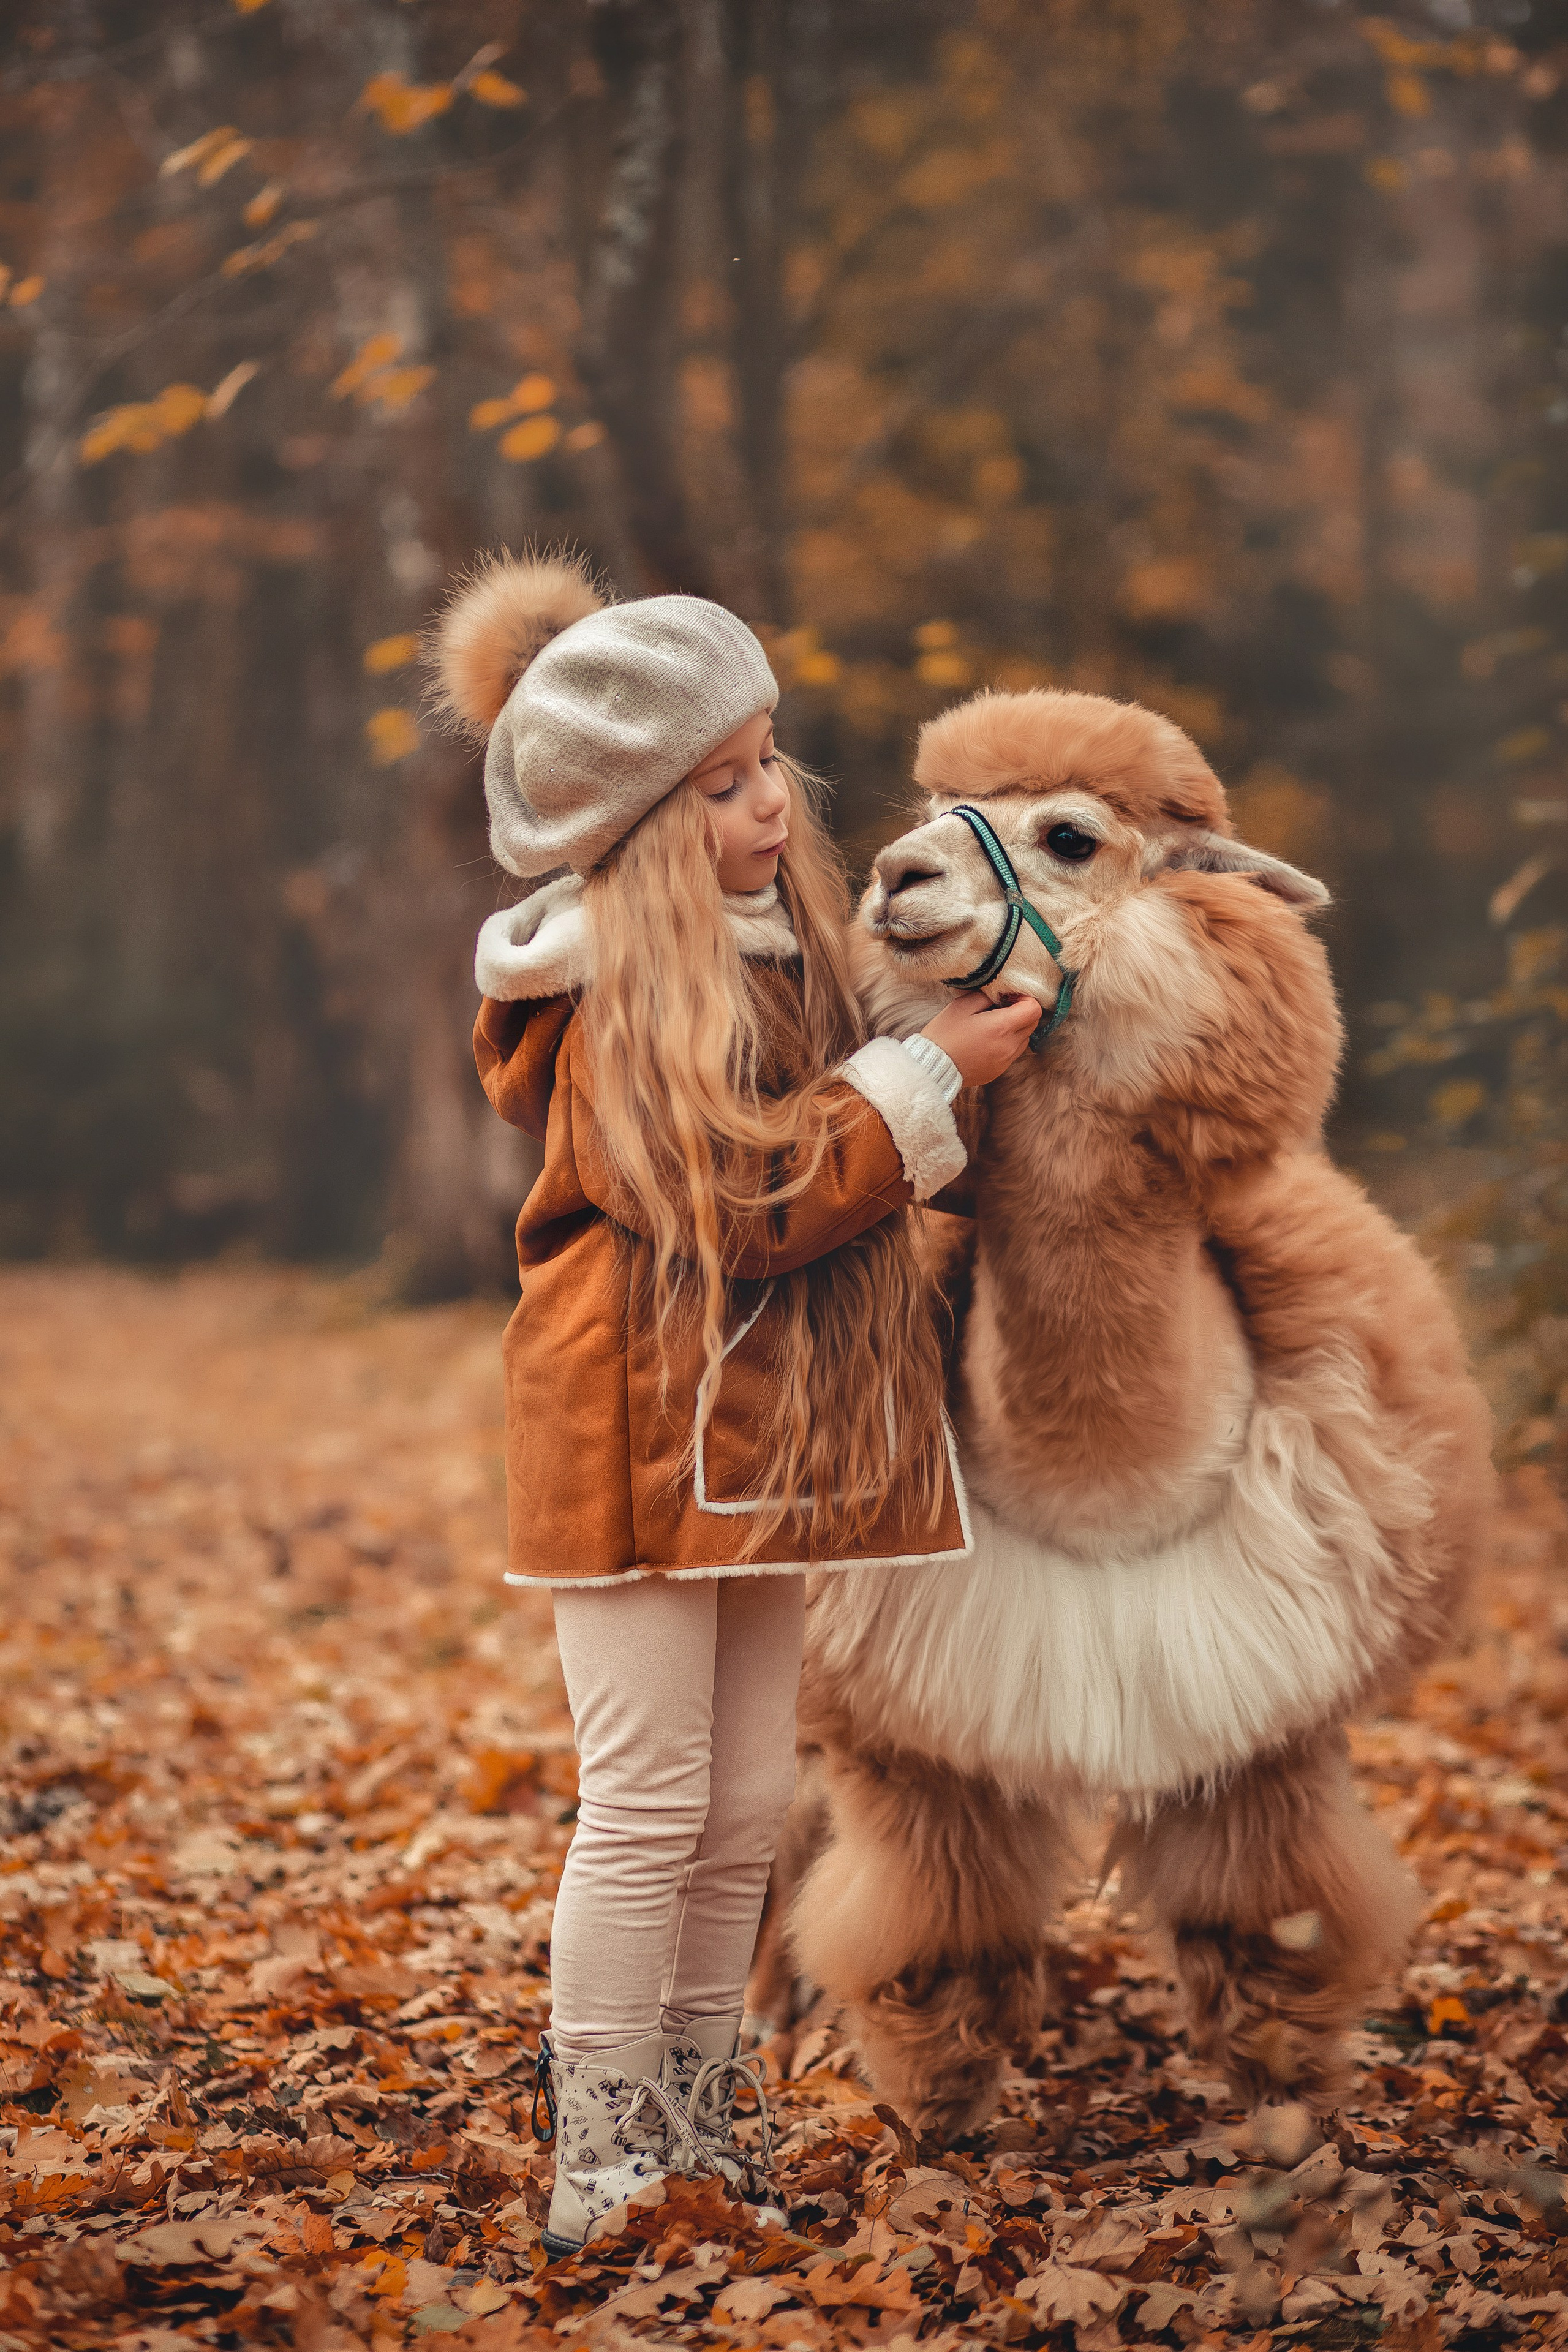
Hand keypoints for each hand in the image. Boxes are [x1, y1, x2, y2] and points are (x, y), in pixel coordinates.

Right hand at [920, 990, 1040, 1087]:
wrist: (933, 1066)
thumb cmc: (944, 1034)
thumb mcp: (962, 1006)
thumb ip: (986, 996)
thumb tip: (1000, 994)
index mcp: (1001, 1027)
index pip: (1034, 1009)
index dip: (1026, 999)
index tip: (1010, 997)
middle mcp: (1009, 1046)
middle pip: (1033, 1024)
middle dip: (1022, 1012)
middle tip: (1002, 1008)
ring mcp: (1005, 1061)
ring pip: (1024, 1039)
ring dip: (1016, 1029)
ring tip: (994, 1025)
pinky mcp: (999, 1070)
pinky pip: (1013, 1053)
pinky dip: (1008, 1043)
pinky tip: (988, 1040)